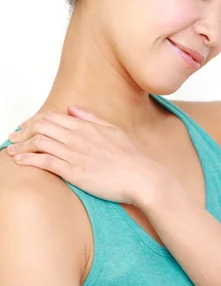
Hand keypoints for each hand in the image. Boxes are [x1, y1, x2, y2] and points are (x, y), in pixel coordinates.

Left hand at [6, 105, 165, 208]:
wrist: (142, 176)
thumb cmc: (131, 156)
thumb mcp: (113, 130)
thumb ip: (91, 118)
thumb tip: (73, 109)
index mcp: (87, 126)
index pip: (53, 117)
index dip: (35, 121)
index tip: (26, 128)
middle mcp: (79, 137)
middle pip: (42, 127)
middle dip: (24, 131)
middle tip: (14, 137)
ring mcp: (76, 154)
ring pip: (40, 143)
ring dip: (21, 146)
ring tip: (11, 150)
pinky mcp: (75, 172)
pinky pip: (46, 162)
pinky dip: (29, 160)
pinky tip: (19, 160)